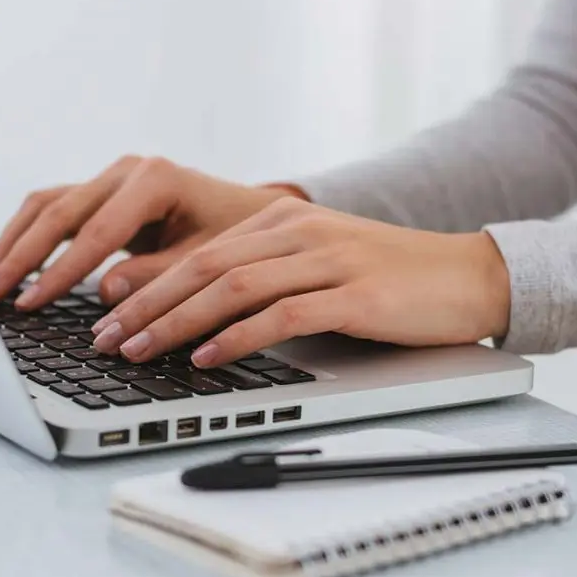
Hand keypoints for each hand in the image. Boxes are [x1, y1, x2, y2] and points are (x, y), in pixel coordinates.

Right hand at [0, 155, 306, 308]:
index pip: (97, 231)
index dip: (60, 271)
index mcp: (156, 179)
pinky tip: (8, 266)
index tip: (31, 303)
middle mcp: (128, 170)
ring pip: (47, 204)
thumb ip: (159, 276)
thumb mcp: (208, 260)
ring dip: (14, 243)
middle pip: (59, 210)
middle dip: (21, 256)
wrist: (252, 214)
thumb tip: (106, 293)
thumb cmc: (238, 238)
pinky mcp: (104, 193)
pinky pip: (55, 210)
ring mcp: (112, 177)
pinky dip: (28, 236)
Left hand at [90, 197, 511, 366]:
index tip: (109, 318)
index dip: (147, 286)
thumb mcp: (318, 262)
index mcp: (283, 219)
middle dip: (146, 305)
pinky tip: (205, 357)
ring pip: (233, 286)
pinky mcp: (354, 294)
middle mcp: (298, 231)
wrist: (470, 275)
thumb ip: (264, 275)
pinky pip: (282, 314)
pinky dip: (237, 337)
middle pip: (203, 266)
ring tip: (138, 351)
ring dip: (177, 322)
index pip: (199, 253)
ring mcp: (327, 259)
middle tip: (106, 339)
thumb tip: (198, 313)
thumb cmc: (388, 279)